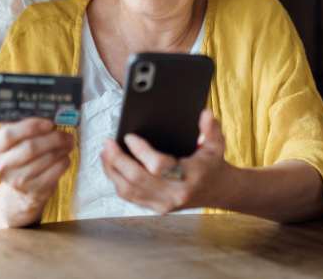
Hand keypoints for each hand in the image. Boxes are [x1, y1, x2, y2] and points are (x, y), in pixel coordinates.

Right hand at [0, 118, 73, 220]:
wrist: (19, 189)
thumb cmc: (17, 156)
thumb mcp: (10, 142)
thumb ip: (19, 125)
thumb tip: (44, 108)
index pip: (9, 134)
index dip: (30, 126)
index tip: (48, 122)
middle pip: (30, 148)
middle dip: (53, 138)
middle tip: (66, 132)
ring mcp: (16, 181)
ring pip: (45, 159)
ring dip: (61, 148)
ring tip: (69, 141)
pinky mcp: (33, 190)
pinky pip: (55, 172)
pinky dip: (63, 161)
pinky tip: (65, 156)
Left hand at [100, 109, 236, 213]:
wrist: (218, 191)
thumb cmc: (212, 164)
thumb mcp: (216, 143)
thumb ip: (210, 128)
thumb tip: (204, 113)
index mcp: (191, 177)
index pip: (159, 166)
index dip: (141, 151)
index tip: (129, 137)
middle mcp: (175, 194)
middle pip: (137, 179)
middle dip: (117, 159)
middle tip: (107, 143)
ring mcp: (164, 204)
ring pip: (129, 190)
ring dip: (112, 171)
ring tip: (105, 153)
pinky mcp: (156, 207)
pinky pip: (130, 197)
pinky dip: (117, 181)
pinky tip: (111, 166)